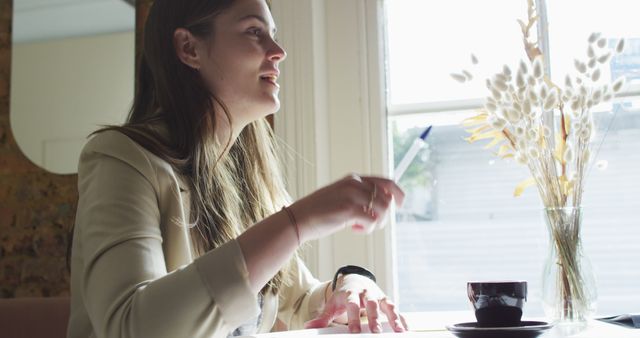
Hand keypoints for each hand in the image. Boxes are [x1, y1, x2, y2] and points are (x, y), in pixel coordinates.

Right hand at [290, 174, 404, 242]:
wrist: (298, 219)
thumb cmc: (318, 212)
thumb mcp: (340, 197)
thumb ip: (358, 197)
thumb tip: (380, 206)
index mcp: (353, 179)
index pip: (386, 182)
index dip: (398, 193)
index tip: (401, 204)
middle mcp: (354, 184)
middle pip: (387, 198)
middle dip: (384, 215)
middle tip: (371, 224)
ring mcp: (351, 195)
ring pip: (383, 210)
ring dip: (376, 223)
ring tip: (360, 227)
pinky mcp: (349, 209)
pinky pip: (373, 221)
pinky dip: (367, 229)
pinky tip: (354, 229)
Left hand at [304, 274, 408, 332]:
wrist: (355, 280)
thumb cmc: (343, 296)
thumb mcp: (332, 304)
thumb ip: (323, 317)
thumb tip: (309, 326)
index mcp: (351, 293)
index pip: (352, 304)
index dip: (353, 317)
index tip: (354, 332)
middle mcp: (365, 293)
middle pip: (370, 304)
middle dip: (374, 317)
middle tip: (376, 331)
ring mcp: (377, 295)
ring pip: (386, 304)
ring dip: (393, 317)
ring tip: (398, 331)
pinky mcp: (385, 299)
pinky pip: (395, 308)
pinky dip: (401, 317)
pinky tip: (405, 328)